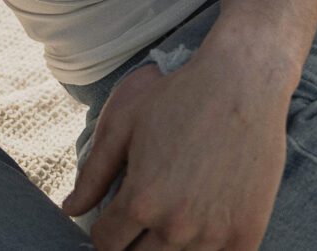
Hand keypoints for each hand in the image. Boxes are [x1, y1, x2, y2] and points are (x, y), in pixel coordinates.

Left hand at [62, 41, 294, 250]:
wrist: (244, 83)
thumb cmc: (179, 96)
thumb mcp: (124, 124)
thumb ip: (94, 173)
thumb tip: (70, 209)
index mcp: (141, 201)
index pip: (106, 243)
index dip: (106, 230)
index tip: (115, 217)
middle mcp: (175, 226)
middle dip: (133, 242)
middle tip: (144, 217)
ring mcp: (213, 235)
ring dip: (169, 245)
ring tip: (173, 215)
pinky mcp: (245, 235)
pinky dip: (205, 248)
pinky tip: (203, 225)